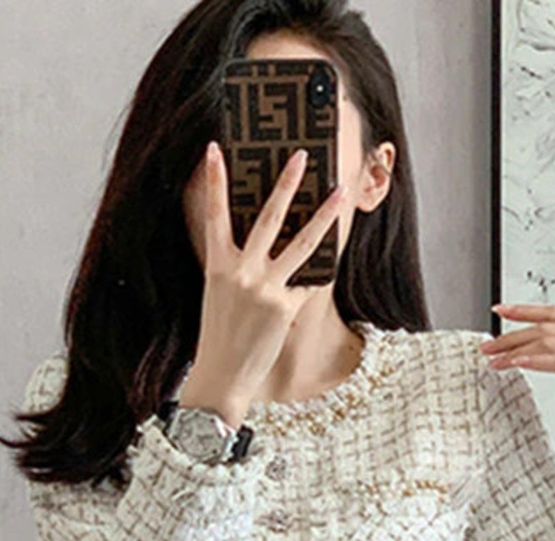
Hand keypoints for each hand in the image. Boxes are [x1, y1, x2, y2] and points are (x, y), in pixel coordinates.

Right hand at [180, 141, 346, 425]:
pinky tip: (337, 254)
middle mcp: (242, 272)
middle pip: (268, 218)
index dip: (214, 181)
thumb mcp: (220, 294)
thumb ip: (238, 266)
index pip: (214, 214)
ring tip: (340, 191)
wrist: (223, 376)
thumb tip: (268, 241)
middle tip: (302, 156)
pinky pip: (310, 281)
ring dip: (324, 215)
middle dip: (287, 184)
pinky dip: (323, 270)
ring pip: (302, 243)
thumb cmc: (220, 335)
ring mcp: (266, 290)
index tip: (214, 149)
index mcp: (219, 265)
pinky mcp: (285, 308)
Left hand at [481, 302, 554, 460]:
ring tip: (494, 359)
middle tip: (487, 345)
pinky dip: (535, 360)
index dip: (525, 310)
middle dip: (512, 333)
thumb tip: (546, 359)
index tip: (500, 311)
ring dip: (516, 349)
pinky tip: (517, 363)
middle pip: (546, 325)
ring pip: (549, 340)